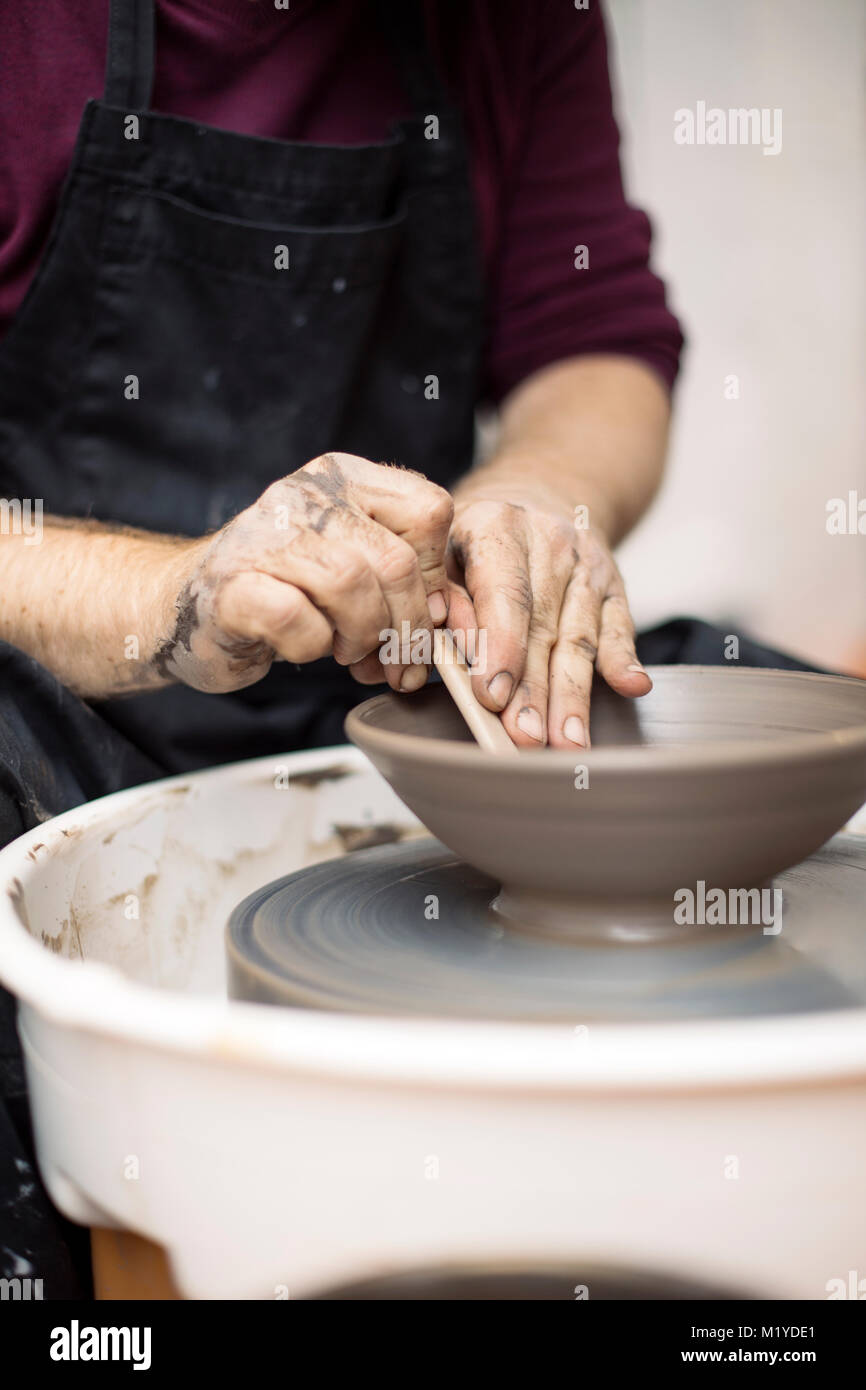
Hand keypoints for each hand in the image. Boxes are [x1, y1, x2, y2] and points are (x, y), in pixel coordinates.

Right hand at [154, 452, 452, 693]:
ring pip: (352, 586)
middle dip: (405, 626)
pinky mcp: (232, 586)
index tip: (421, 611)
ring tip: (346, 650)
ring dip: (361, 636)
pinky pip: (299, 619)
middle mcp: (306, 493)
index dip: (436, 575)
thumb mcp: (352, 560)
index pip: (430, 510)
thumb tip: (445, 615)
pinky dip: (312, 647)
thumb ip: (403, 572)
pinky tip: (304, 647)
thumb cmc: (283, 589)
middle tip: (393, 659)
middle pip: (396, 561)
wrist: (186, 607)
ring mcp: (264, 536)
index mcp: (344, 476)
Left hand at [447, 492, 650, 747]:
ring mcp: (586, 565)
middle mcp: (548, 542)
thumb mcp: (442, 554)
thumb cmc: (472, 542)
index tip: (492, 697)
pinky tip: (632, 687)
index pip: (504, 594)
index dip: (500, 647)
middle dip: (535, 691)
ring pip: (580, 637)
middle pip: (543, 627)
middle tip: (526, 739)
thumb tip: (457, 646)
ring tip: (568, 743)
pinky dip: (625, 660)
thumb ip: (444, 599)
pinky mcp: (614, 585)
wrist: (532, 501)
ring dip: (574, 696)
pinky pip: (619, 626)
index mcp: (496, 526)